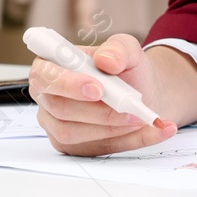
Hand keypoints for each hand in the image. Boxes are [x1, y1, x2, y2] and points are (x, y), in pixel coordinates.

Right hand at [29, 33, 177, 156]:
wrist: (141, 91)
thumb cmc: (124, 69)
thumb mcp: (127, 49)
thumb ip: (118, 48)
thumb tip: (106, 60)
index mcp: (52, 65)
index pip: (43, 75)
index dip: (66, 83)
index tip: (97, 88)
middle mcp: (49, 97)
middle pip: (59, 109)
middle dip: (96, 110)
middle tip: (127, 107)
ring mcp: (57, 124)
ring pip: (74, 133)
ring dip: (111, 127)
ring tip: (140, 117)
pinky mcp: (73, 146)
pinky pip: (97, 149)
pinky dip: (130, 141)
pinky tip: (154, 130)